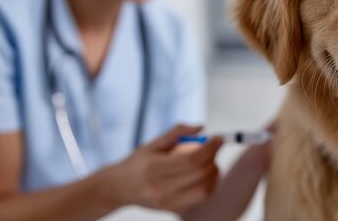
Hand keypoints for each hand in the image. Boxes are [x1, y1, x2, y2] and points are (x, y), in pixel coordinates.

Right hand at [98, 124, 222, 213]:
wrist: (119, 188)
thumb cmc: (137, 163)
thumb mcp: (152, 144)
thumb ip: (177, 133)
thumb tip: (201, 127)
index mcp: (154, 168)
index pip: (190, 159)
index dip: (209, 148)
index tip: (218, 138)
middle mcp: (160, 188)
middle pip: (199, 174)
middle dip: (213, 158)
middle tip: (215, 147)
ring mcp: (167, 203)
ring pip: (204, 190)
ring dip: (214, 173)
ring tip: (211, 161)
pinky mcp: (173, 210)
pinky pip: (200, 198)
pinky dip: (209, 185)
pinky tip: (206, 174)